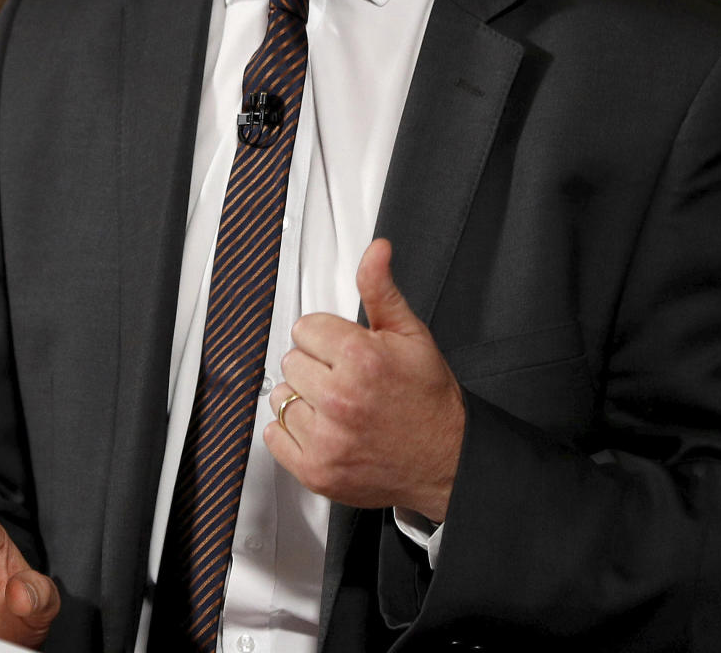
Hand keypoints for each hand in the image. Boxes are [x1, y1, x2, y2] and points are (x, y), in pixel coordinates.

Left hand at [264, 238, 464, 521]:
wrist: (446, 459)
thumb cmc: (428, 398)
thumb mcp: (411, 333)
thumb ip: (381, 289)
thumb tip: (376, 250)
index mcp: (360, 358)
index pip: (306, 328)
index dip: (328, 337)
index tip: (346, 351)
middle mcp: (340, 399)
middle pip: (292, 361)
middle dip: (316, 366)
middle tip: (346, 378)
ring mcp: (326, 439)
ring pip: (282, 397)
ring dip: (304, 399)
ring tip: (336, 406)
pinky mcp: (316, 470)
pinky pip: (274, 436)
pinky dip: (292, 432)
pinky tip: (323, 428)